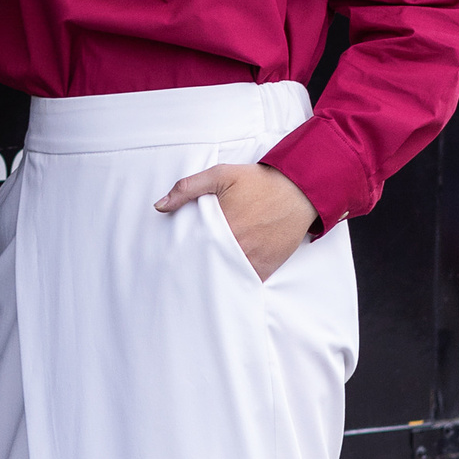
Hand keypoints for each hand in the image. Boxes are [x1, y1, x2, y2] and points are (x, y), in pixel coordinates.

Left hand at [155, 159, 317, 279]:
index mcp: (223, 225)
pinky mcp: (266, 267)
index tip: (170, 258)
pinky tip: (223, 282)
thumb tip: (160, 206)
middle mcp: (238, 246)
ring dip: (213, 278)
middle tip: (179, 274)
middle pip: (206, 266)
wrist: (299, 191)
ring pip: (224, 277)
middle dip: (194, 269)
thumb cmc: (259, 182)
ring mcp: (253, 259)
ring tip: (198, 281)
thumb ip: (188, 188)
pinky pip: (245, 283)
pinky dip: (234, 283)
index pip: (193, 248)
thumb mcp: (221, 175)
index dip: (180, 254)